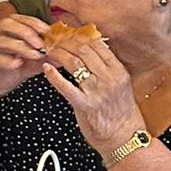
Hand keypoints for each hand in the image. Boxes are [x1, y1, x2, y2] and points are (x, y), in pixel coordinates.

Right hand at [0, 14, 49, 107]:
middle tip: (41, 44)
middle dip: (26, 31)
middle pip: (7, 24)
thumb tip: (60, 55)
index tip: (48, 30)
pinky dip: (4, 59)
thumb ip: (40, 61)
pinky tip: (16, 65)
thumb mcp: (24, 69)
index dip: (32, 22)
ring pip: (0, 40)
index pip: (17, 20)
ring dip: (19, 46)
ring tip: (34, 55)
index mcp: (2, 36)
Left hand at [41, 32, 145, 154]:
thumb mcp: (119, 84)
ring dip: (59, 54)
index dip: (79, 36)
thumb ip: (107, 67)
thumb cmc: (119, 112)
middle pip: (84, 50)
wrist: (123, 137)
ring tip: (49, 51)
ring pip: (75, 63)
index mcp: (118, 71)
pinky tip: (46, 69)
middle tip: (55, 40)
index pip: (98, 45)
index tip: (68, 33)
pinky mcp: (85, 105)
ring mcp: (97, 92)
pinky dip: (54, 76)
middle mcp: (109, 79)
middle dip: (66, 42)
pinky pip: (66, 87)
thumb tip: (91, 48)